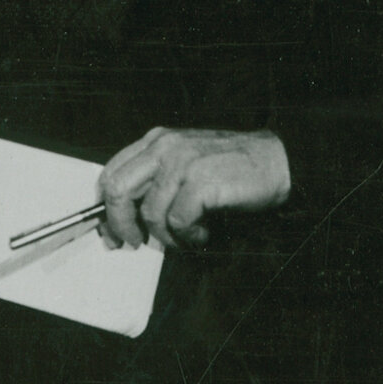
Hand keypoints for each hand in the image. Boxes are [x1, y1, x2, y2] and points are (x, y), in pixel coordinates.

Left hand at [98, 127, 293, 249]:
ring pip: (150, 212)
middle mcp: (165, 147)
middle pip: (118, 190)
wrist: (277, 161)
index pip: (111, 173)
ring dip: (166, 236)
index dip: (105, 208)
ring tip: (186, 237)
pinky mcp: (201, 182)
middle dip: (120, 224)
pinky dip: (188, 236)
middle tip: (133, 242)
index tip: (111, 230)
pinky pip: (178, 221)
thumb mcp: (185, 162)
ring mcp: (183, 163)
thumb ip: (156, 180)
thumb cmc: (232, 167)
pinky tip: (202, 233)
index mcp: (157, 141)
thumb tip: (125, 217)